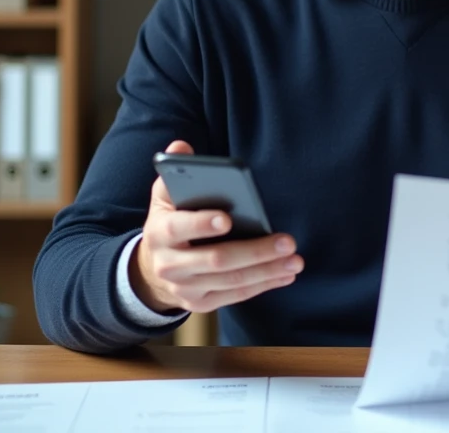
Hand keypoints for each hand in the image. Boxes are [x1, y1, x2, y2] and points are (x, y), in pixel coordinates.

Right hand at [130, 140, 302, 313]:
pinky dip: (263, 285)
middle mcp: (170, 265)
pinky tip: (285, 274)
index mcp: (160, 233)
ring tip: (295, 260)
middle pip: (216, 260)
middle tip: (287, 241)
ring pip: (231, 281)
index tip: (228, 219)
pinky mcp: (201, 303)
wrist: (152, 270)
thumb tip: (181, 146)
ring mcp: (186, 288)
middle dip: (255, 251)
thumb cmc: (169, 223)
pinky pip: (236, 296)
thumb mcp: (164, 197)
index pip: (179, 228)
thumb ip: (174, 171)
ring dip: (267, 271)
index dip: (202, 224)